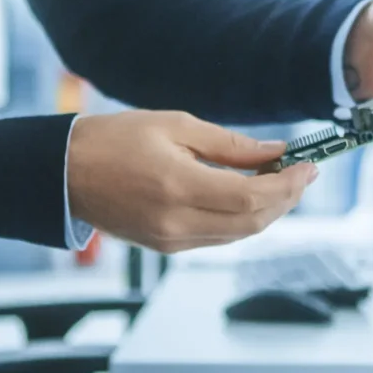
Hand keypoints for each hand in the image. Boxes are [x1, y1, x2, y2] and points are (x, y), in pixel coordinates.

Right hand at [66, 111, 316, 253]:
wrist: (63, 173)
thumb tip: (275, 152)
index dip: (288, 185)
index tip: (309, 166)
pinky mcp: (165, 246)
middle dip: (286, 199)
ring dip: (267, 211)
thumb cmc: (114, 139)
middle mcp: (176, 222)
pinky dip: (241, 219)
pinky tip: (248, 195)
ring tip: (281, 181)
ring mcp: (170, 240)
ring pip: (239, 234)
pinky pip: (218, 238)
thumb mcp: (175, 125)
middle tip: (303, 173)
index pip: (252, 197)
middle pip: (252, 222)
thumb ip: (230, 144)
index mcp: (178, 187)